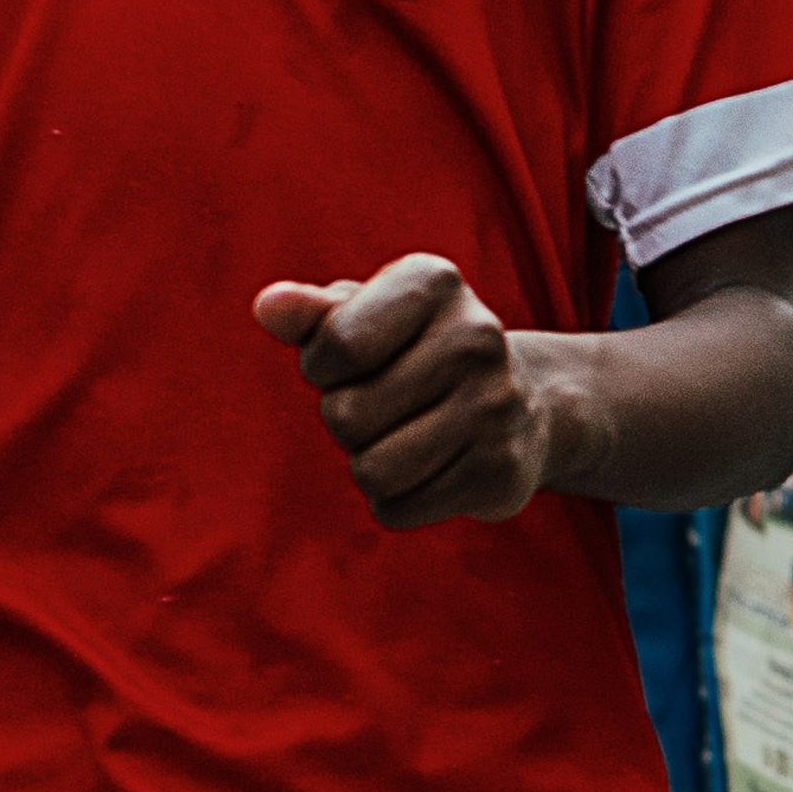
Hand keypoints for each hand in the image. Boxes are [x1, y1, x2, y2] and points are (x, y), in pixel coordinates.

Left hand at [255, 254, 561, 527]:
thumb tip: (268, 307)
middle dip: (347, 419)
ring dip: (370, 464)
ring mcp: (497, 405)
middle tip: (388, 404)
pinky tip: (433, 469)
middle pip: (346, 415)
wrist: (524, 403)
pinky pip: (399, 510)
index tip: (352, 360)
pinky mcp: (502, 471)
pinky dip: (398, 501)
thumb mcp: (365, 318)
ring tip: (408, 437)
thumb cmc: (415, 353)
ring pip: (371, 471)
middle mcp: (477, 336)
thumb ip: (312, 315)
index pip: (336, 344)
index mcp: (434, 281)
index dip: (323, 366)